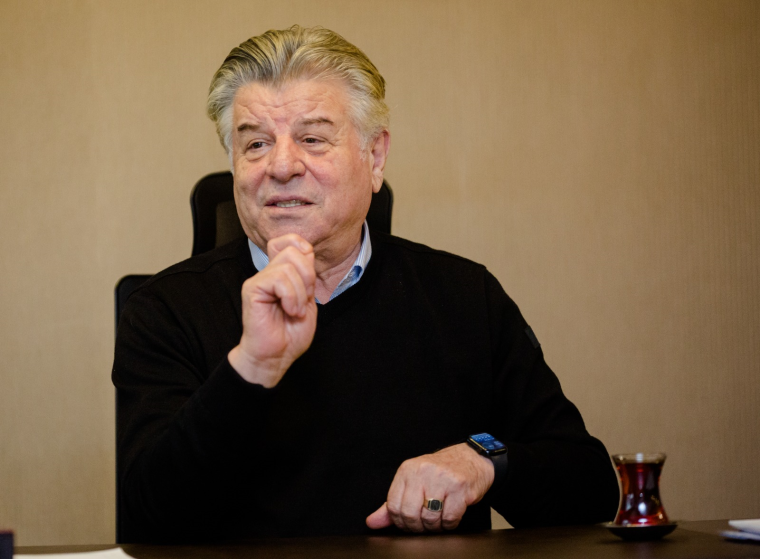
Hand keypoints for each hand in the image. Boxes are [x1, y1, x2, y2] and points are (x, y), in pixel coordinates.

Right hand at [228, 234, 316, 386]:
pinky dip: (291, 296)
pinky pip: (278, 279)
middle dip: (308, 276)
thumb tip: (307, 251)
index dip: (306, 252)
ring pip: (288, 266)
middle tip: (304, 299)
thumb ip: (307, 275)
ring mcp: (259, 280)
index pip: (292, 241)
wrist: (276, 356)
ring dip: (300, 292)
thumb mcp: (308, 299)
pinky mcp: (252, 289)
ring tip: (295, 310)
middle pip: (293, 250)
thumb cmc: (290, 333)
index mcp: (282, 273)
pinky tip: (289, 310)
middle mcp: (269, 273)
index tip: (309, 280)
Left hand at [366, 443, 493, 532]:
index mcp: (407, 470)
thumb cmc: (440, 473)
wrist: (471, 459)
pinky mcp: (459, 487)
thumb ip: (392, 503)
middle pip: (409, 514)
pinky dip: (449, 524)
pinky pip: (449, 518)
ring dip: (434, 527)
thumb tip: (372, 522)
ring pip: (429, 518)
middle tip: (424, 525)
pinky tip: (450, 515)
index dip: (400, 521)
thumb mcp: (413, 482)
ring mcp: (442, 478)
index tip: (408, 523)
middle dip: (417, 527)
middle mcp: (422, 471)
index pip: (393, 505)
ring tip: (438, 519)